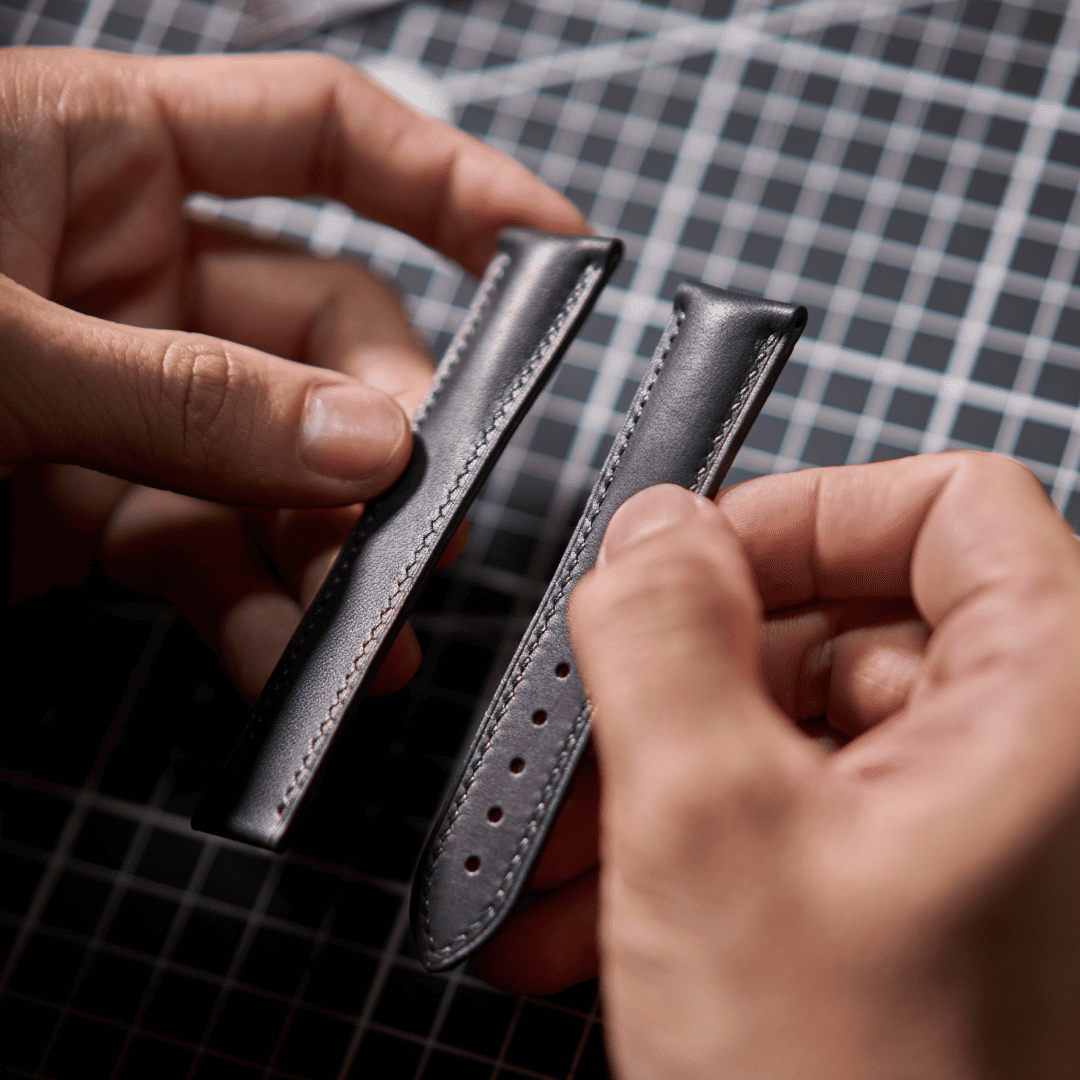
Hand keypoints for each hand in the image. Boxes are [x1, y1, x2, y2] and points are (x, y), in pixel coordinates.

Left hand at [1, 47, 585, 699]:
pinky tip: (289, 656)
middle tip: (426, 504)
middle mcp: (135, 274)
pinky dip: (259, 604)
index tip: (556, 248)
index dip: (453, 182)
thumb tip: (372, 445)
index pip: (328, 134)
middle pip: (330, 335)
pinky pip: (216, 548)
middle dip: (391, 422)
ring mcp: (129, 399)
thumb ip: (185, 395)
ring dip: (338, 543)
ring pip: (286, 462)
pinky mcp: (96, 505)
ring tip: (375, 625)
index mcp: (104, 156)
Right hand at [478, 452, 1079, 1078]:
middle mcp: (1044, 762)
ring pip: (808, 730)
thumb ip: (664, 640)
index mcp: (1056, 707)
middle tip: (587, 736)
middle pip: (852, 625)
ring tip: (570, 862)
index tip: (686, 566)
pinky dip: (703, 841)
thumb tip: (655, 531)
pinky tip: (605, 911)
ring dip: (671, 775)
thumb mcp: (709, 834)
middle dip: (692, 681)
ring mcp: (991, 837)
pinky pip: (807, 813)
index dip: (805, 515)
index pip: (947, 509)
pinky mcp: (931, 897)